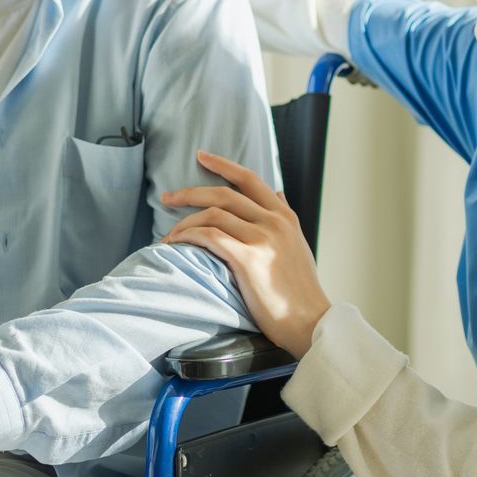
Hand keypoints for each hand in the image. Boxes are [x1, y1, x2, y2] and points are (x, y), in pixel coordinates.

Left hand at [161, 150, 331, 357]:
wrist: (309, 321)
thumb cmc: (299, 290)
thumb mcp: (298, 244)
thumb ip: (284, 217)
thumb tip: (277, 194)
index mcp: (284, 216)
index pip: (250, 179)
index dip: (223, 164)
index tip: (201, 156)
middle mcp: (274, 222)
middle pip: (223, 193)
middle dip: (189, 192)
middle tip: (167, 197)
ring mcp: (262, 239)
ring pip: (213, 214)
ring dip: (184, 222)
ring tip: (170, 235)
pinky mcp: (248, 259)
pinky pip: (210, 237)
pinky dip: (189, 237)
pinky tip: (177, 244)